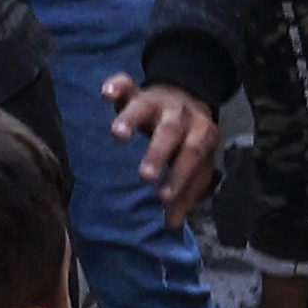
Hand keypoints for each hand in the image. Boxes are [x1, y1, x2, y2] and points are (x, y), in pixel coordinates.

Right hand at [106, 75, 223, 223]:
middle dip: (159, 153)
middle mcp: (182, 114)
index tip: (162, 199)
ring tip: (117, 135)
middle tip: (145, 176)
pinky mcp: (137, 90)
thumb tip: (171, 224)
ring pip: (146, 107)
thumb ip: (185, 190)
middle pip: (172, 132)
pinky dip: (117, 85)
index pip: (193, 156)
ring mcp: (158, 99)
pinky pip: (126, 84)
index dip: (180, 177)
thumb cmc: (188, 140)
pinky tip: (106, 94)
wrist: (186, 97)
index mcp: (201, 133)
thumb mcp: (193, 162)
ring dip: (132, 120)